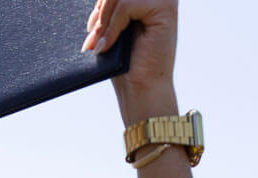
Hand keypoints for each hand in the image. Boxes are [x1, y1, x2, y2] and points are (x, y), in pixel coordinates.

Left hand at [83, 0, 179, 123]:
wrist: (143, 89)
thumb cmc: (128, 63)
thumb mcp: (114, 28)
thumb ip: (109, 8)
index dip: (101, 5)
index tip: (92, 27)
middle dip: (101, 12)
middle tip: (92, 36)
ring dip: (104, 19)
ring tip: (98, 42)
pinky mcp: (165, 7)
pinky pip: (126, 5)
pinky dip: (112, 25)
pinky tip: (108, 44)